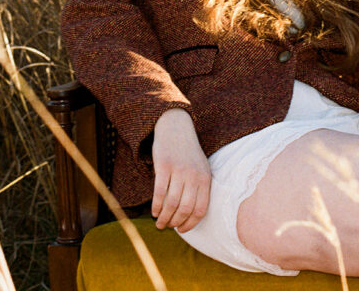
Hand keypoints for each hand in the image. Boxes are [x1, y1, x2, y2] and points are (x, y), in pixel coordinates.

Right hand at [151, 108, 210, 232]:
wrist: (176, 128)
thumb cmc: (188, 153)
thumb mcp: (201, 168)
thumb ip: (199, 189)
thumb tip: (190, 216)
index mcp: (205, 179)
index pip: (201, 209)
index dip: (191, 223)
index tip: (182, 230)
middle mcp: (194, 176)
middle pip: (186, 209)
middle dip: (176, 223)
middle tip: (168, 227)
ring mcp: (179, 170)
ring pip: (172, 203)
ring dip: (164, 217)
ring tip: (159, 223)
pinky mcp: (164, 166)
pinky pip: (159, 191)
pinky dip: (156, 205)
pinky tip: (153, 211)